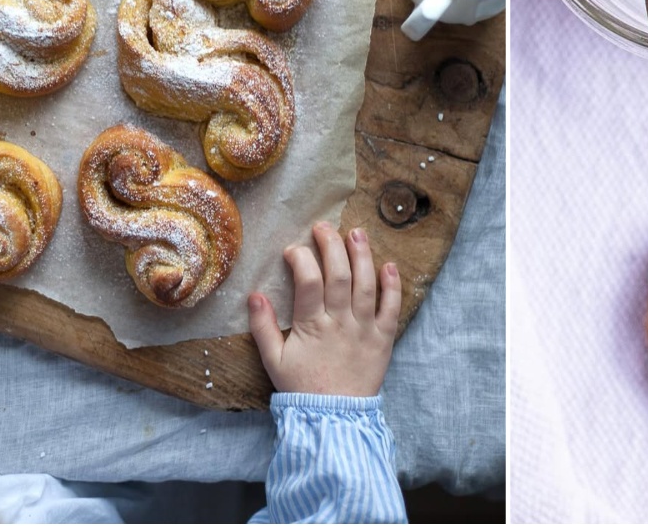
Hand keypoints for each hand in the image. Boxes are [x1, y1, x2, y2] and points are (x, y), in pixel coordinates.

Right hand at [251, 222, 400, 396]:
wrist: (335, 420)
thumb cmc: (302, 389)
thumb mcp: (273, 362)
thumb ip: (262, 328)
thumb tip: (254, 295)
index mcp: (311, 327)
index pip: (308, 281)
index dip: (301, 259)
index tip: (293, 250)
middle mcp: (340, 323)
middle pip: (339, 275)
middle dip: (331, 245)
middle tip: (324, 227)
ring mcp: (365, 329)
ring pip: (367, 285)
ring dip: (363, 256)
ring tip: (357, 233)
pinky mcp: (384, 339)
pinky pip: (392, 308)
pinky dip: (393, 286)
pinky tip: (389, 266)